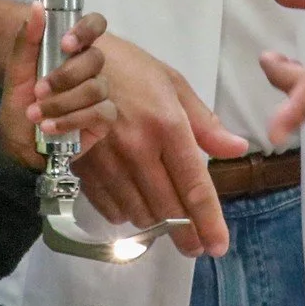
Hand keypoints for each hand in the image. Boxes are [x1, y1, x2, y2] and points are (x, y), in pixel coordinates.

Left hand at [0, 0, 116, 169]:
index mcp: (72, 50)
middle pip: (95, 59)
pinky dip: (72, 120)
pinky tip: (51, 128)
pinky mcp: (104, 119)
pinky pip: (100, 113)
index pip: (95, 25)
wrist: (18, 141)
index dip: (87, 29)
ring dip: (62, 102)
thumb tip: (37, 6)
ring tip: (37, 114)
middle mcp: (89, 69)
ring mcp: (100, 93)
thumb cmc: (20, 102)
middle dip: (65, 76)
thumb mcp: (16, 70)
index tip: (66, 44)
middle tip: (39, 90)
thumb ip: (27, 39)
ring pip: (96, 88)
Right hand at [72, 32, 247, 257]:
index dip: (208, 220)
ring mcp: (107, 159)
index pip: (193, 185)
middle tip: (195, 246)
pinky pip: (108, 206)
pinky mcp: (82, 165)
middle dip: (185, 234)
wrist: (67, 59)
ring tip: (164, 220)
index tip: (217, 246)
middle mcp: (138, 148)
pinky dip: (124, 212)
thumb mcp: (171, 84)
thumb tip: (237, 149)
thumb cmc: (126, 67)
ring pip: (137, 212)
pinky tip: (133, 206)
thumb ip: (204, 123)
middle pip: (167, 208)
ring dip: (154, 222)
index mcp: (166, 124)